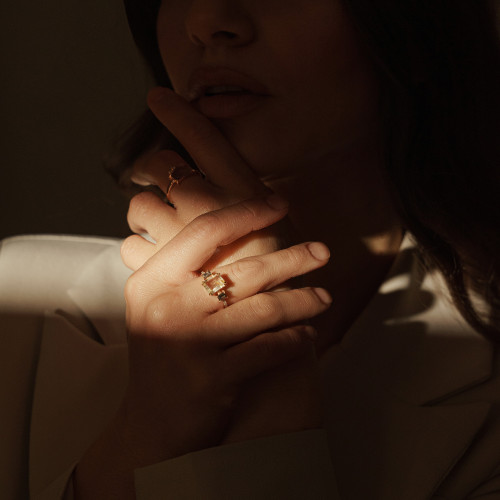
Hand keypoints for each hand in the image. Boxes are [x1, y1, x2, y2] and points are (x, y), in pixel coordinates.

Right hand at [121, 197, 330, 460]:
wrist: (153, 423)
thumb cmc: (164, 356)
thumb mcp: (160, 305)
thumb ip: (187, 270)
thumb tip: (244, 230)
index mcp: (150, 281)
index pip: (205, 232)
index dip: (247, 213)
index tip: (280, 204)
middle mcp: (165, 307)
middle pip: (243, 270)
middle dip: (293, 257)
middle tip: (322, 252)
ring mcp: (187, 343)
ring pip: (264, 308)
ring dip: (302, 300)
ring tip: (322, 298)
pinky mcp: (211, 378)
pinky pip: (269, 348)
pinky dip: (295, 339)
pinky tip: (308, 334)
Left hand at [122, 87, 293, 271]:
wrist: (270, 326)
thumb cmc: (281, 273)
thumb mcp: (274, 225)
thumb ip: (244, 199)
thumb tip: (215, 181)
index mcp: (237, 189)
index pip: (200, 137)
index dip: (178, 113)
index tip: (158, 97)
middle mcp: (202, 203)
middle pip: (155, 166)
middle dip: (150, 171)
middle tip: (153, 181)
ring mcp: (176, 234)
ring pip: (138, 206)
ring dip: (143, 213)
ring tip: (156, 226)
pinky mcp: (157, 268)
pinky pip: (131, 247)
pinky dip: (140, 248)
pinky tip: (156, 257)